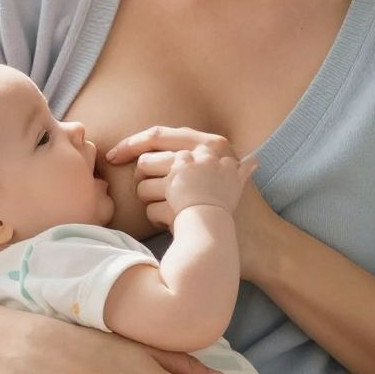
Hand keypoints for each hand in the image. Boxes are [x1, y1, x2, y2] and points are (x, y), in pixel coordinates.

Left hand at [107, 126, 240, 230]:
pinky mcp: (178, 204)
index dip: (131, 144)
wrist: (259, 238)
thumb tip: (173, 147)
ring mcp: (185, 181)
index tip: (115, 155)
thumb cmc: (244, 208)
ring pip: (143, 189)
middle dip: (145, 182)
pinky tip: (175, 225)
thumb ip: (206, 156)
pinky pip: (150, 211)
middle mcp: (194, 158)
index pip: (157, 135)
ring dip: (152, 204)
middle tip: (158, 196)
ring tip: (174, 212)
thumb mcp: (232, 170)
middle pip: (145, 164)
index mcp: (208, 144)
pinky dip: (158, 221)